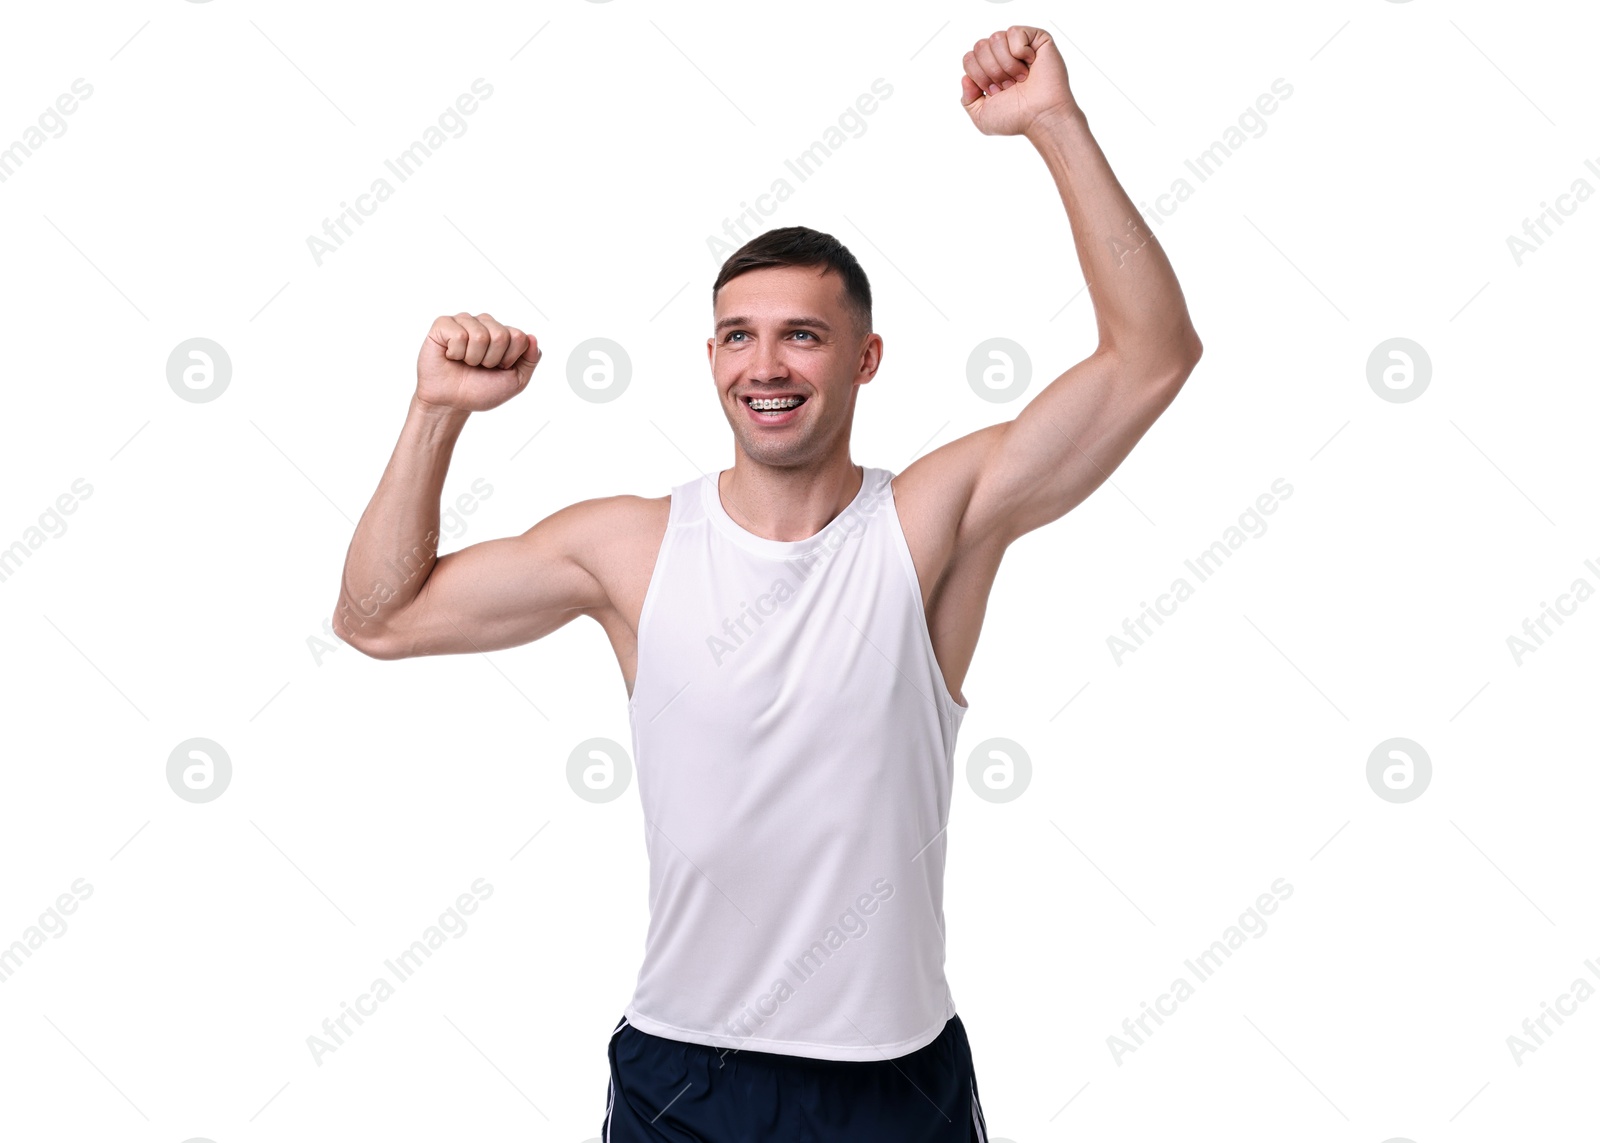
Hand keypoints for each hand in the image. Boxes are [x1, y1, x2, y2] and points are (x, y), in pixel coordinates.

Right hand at [416, 312, 540, 412]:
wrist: (452, 402)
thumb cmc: (481, 390)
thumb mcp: (516, 381)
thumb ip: (531, 360)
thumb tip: (532, 337)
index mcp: (504, 333)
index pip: (519, 337)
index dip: (509, 359)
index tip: (498, 368)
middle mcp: (485, 323)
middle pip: (501, 335)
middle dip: (491, 360)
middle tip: (479, 366)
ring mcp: (464, 321)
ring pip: (480, 336)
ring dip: (473, 358)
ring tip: (465, 362)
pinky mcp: (443, 324)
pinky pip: (458, 335)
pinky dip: (456, 353)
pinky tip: (451, 356)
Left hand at [959, 26, 1076, 137]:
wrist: (1040, 117)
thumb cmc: (1016, 118)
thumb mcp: (982, 116)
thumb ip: (967, 99)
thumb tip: (965, 78)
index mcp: (988, 69)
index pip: (969, 58)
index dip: (979, 76)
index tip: (996, 92)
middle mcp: (1002, 55)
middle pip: (979, 46)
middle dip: (991, 71)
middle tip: (1008, 85)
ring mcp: (1018, 46)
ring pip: (995, 38)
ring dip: (1006, 64)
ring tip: (1020, 77)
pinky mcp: (1036, 38)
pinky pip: (1014, 32)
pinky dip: (1020, 51)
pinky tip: (1030, 63)